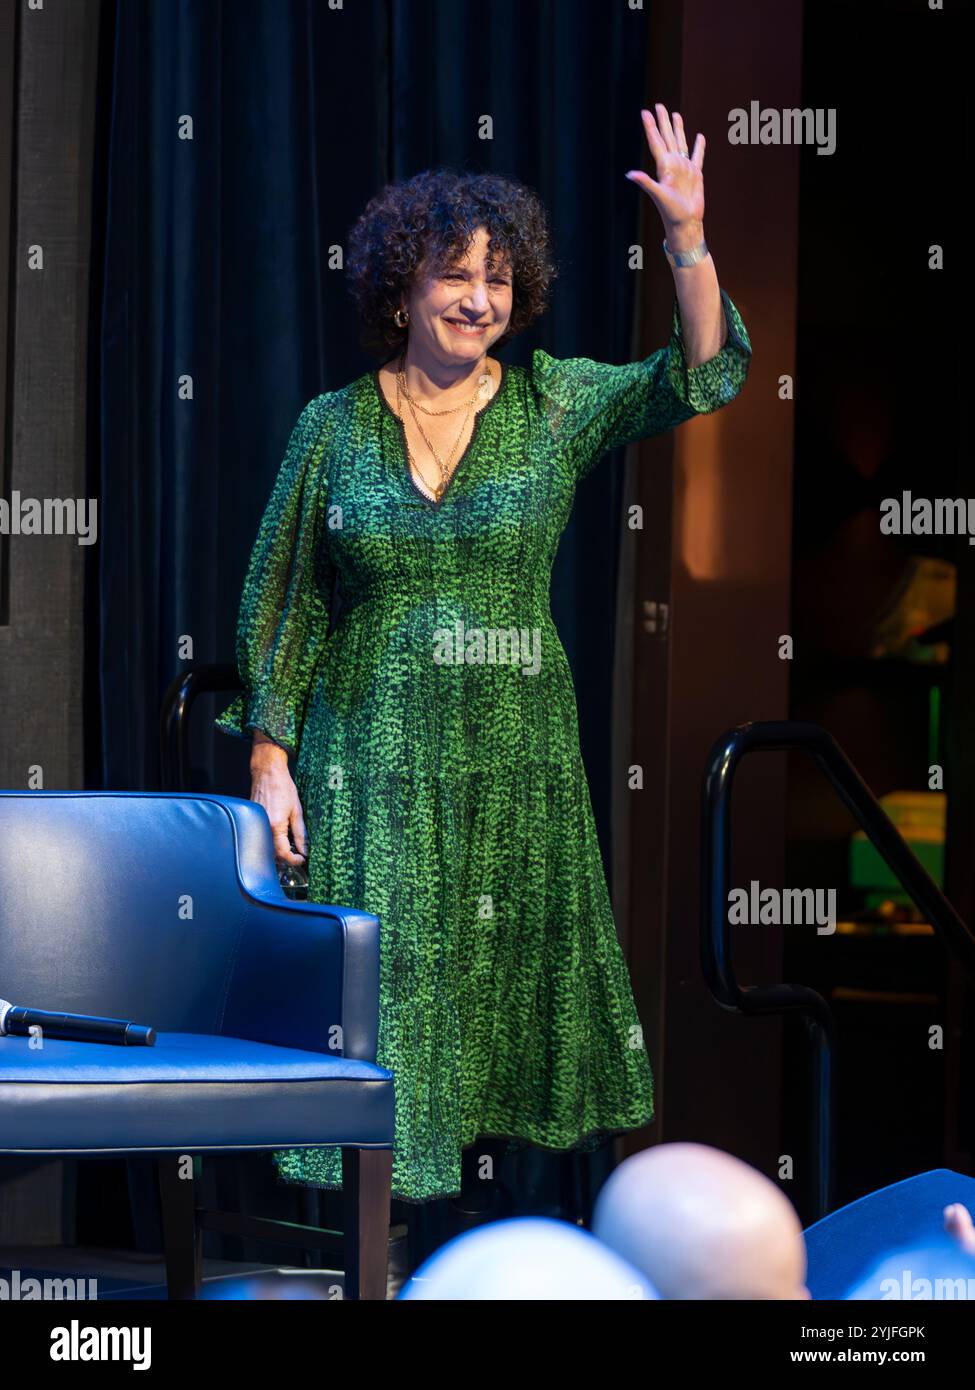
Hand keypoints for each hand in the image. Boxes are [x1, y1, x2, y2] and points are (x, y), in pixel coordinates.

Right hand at [250, 739, 307, 866]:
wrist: (267, 772)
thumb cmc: (283, 787)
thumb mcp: (297, 811)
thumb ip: (300, 833)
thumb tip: (305, 849)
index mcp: (275, 826)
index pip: (283, 854)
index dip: (294, 860)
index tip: (302, 859)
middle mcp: (262, 827)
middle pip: (273, 854)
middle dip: (286, 858)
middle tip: (299, 855)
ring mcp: (255, 824)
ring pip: (266, 847)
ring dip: (278, 852)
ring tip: (291, 847)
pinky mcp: (252, 820)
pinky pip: (261, 837)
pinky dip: (271, 842)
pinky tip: (280, 837)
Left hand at [626, 104, 705, 247]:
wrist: (686, 222)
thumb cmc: (671, 211)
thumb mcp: (658, 195)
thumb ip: (645, 183)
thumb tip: (629, 174)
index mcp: (664, 166)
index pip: (656, 142)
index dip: (650, 127)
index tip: (645, 112)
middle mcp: (673, 164)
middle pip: (667, 137)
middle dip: (663, 122)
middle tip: (658, 105)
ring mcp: (684, 168)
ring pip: (680, 142)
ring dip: (677, 129)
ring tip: (675, 115)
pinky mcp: (695, 174)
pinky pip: (697, 156)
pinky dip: (699, 146)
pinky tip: (699, 136)